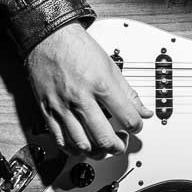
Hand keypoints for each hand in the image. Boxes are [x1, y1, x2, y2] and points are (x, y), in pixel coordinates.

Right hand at [25, 22, 152, 156]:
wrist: (50, 39)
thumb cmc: (79, 49)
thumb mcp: (111, 66)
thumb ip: (128, 92)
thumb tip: (144, 111)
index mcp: (102, 85)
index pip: (127, 118)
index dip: (137, 126)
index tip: (136, 126)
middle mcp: (82, 98)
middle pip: (104, 138)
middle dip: (118, 146)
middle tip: (122, 143)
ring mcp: (63, 107)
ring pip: (82, 144)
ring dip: (97, 152)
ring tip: (104, 147)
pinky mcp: (47, 111)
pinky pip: (60, 140)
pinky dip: (74, 149)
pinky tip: (83, 146)